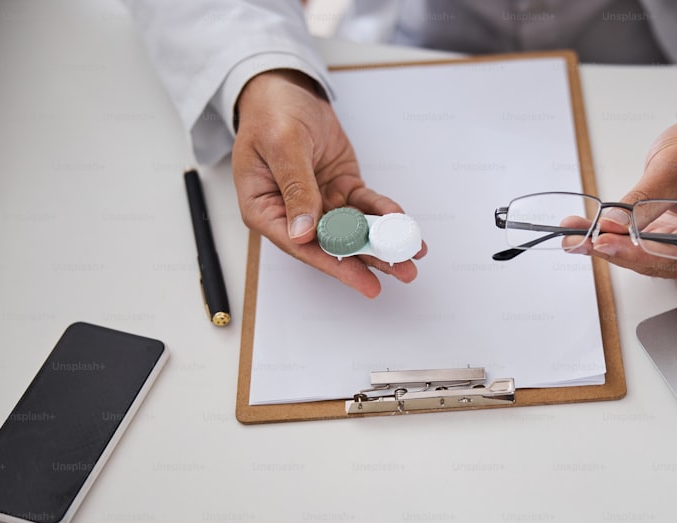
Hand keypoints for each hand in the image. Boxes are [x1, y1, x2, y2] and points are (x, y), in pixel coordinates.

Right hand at [232, 69, 426, 297]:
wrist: (285, 89)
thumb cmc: (271, 113)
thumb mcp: (282, 145)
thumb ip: (295, 188)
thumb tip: (303, 233)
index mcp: (264, 208)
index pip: (301, 245)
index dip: (334, 265)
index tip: (364, 281)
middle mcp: (291, 213)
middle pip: (333, 244)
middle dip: (370, 259)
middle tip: (402, 272)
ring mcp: (319, 202)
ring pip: (354, 229)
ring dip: (383, 242)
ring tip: (412, 256)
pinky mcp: (340, 189)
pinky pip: (365, 206)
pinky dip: (384, 213)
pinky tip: (403, 221)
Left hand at [584, 100, 676, 278]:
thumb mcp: (676, 165)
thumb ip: (645, 198)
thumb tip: (613, 225)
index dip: (637, 251)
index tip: (604, 241)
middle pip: (656, 262)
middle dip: (614, 249)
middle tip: (577, 237)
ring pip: (642, 260)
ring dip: (607, 246)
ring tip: (574, 233)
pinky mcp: (669, 246)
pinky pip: (637, 248)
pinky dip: (612, 239)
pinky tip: (585, 231)